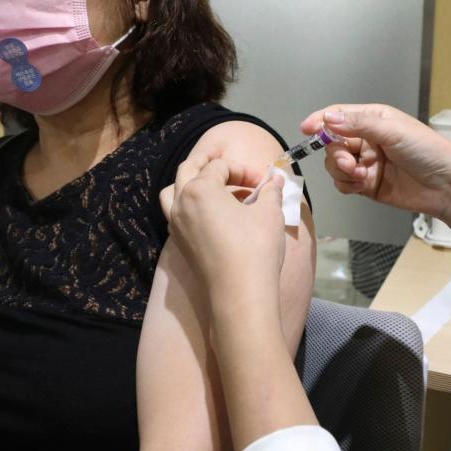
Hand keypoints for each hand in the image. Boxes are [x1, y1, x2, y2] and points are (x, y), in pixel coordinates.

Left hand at [162, 151, 287, 302]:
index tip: (265, 182)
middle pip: (188, 170)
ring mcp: (176, 225)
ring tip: (208, 182)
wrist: (240, 295)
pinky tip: (209, 211)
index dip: (245, 169)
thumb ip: (271, 191)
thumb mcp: (269, 213)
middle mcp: (181, 203)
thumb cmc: (255, 248)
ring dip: (190, 182)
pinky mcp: (179, 244)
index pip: (221, 167)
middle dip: (208, 161)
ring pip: (173, 191)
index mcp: (199, 189)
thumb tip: (277, 180)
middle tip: (222, 156)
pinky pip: (177, 213)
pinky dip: (189, 204)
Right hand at [300, 104, 450, 220]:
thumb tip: (328, 118)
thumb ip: (358, 124)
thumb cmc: (428, 151)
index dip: (321, 121)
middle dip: (336, 154)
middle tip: (350, 164)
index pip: (339, 115)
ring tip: (361, 176)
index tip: (306, 130)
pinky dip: (347, 184)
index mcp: (374, 119)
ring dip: (342, 171)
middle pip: (333, 143)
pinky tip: (362, 185)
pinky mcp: (367, 185)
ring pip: (336, 165)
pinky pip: (344, 183)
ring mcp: (367, 163)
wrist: (447, 187)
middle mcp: (368, 139)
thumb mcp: (393, 131)